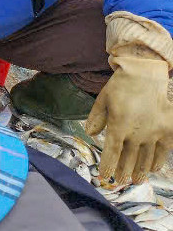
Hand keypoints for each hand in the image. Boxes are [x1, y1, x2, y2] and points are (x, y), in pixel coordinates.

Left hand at [86, 50, 172, 185]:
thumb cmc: (120, 86)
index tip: (104, 176)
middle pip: (129, 159)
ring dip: (141, 171)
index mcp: (118, 126)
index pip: (111, 152)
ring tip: (136, 181)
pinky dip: (159, 160)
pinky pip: (164, 150)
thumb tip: (90, 133)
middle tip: (118, 182)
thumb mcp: (102, 100)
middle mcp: (137, 133)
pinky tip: (155, 168)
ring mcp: (154, 133)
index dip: (107, 166)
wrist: (145, 74)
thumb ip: (96, 118)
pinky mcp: (167, 129)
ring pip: (146, 158)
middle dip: (122, 171)